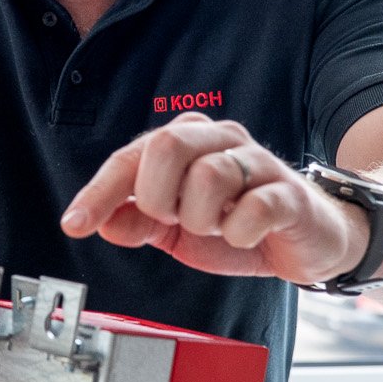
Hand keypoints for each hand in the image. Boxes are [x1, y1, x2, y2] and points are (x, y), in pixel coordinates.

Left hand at [59, 114, 366, 284]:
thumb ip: (136, 221)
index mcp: (188, 142)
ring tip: (217, 227)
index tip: (75, 224)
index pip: (131, 157)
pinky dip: (239, 232)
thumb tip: (100, 221)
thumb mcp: (175, 229)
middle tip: (175, 221)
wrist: (307, 241)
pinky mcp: (288, 194)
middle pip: (167, 147)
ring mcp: (258, 164)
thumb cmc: (240, 223)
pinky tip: (244, 237)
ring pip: (209, 175)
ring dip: (202, 219)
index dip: (99, 192)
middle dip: (159, 198)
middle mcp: (221, 141)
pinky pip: (254, 206)